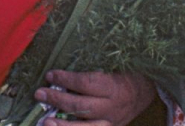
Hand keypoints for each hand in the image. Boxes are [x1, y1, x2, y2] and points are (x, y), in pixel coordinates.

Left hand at [35, 70, 155, 125]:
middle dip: (58, 100)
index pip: (86, 84)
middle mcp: (112, 107)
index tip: (50, 75)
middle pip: (81, 106)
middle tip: (40, 93)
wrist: (144, 93)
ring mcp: (110, 123)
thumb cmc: (125, 73)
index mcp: (113, 86)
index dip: (66, 80)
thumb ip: (91, 69)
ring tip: (45, 121)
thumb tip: (64, 70)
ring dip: (62, 125)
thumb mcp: (113, 65)